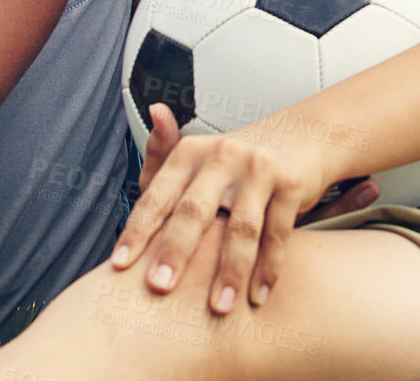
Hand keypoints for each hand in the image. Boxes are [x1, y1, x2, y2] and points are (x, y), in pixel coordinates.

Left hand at [110, 104, 336, 316]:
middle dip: (176, 251)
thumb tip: (153, 110)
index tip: (120, 266)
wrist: (300, 138)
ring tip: (219, 308)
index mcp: (190, 152)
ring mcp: (259, 168)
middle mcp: (223, 154)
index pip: (157, 196)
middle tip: (159, 288)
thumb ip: (162, 156)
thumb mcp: (196, 159)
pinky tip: (258, 297)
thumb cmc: (234, 163)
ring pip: (241, 228)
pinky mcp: (291, 183)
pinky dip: (268, 269)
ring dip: (230, 273)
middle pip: (195, 210)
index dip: (137, 231)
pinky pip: (277, 233)